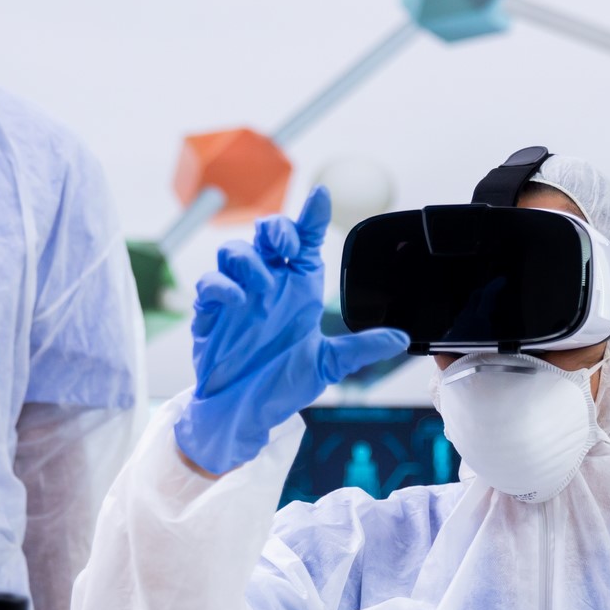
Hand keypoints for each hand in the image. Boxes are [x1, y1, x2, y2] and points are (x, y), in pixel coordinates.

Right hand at [174, 187, 408, 474]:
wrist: (243, 412)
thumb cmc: (280, 384)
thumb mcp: (326, 365)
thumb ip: (359, 348)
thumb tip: (400, 338)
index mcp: (298, 288)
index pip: (306, 240)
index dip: (312, 215)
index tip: (322, 196)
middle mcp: (268, 285)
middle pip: (266, 234)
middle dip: (275, 229)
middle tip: (284, 242)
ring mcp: (237, 296)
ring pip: (234, 252)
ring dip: (248, 260)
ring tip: (262, 286)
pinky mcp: (211, 313)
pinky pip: (210, 284)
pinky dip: (223, 286)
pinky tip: (237, 301)